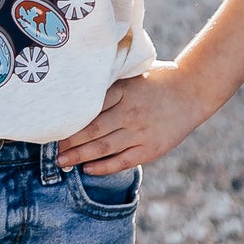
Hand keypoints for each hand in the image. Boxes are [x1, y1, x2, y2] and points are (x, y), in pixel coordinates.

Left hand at [57, 64, 204, 177]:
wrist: (192, 91)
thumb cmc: (158, 80)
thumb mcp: (132, 75)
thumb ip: (109, 85)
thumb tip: (80, 94)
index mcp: (122, 91)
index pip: (88, 109)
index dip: (69, 121)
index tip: (53, 127)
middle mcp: (129, 112)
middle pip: (91, 130)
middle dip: (68, 143)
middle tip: (52, 150)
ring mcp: (140, 132)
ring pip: (103, 147)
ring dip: (80, 156)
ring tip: (62, 162)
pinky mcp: (150, 148)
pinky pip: (123, 161)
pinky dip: (103, 166)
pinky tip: (88, 169)